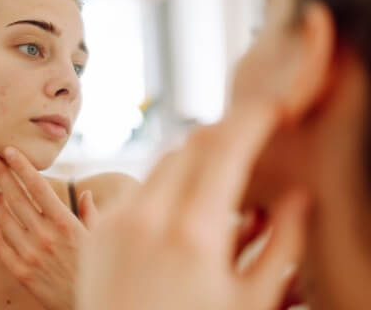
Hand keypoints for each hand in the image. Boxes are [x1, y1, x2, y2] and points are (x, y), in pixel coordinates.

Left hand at [0, 147, 98, 309]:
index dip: (22, 166)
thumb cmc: (99, 271)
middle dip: (1, 174)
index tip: (9, 151)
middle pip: (16, 198)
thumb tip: (86, 193)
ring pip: (5, 221)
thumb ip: (91, 214)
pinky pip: (1, 248)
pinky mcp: (23, 273)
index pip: (38, 187)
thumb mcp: (102, 240)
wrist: (92, 308)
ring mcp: (32, 255)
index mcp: (66, 224)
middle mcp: (46, 237)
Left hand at [78, 102, 310, 309]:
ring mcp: (118, 221)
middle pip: (191, 145)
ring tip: (219, 177)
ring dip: (194, 157)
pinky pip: (137, 186)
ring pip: (163, 161)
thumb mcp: (251, 302)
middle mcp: (150, 218)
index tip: (270, 107)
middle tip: (249, 140)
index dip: (252, 119)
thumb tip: (298, 197)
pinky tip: (183, 204)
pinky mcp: (99, 230)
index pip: (225, 149)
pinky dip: (166, 182)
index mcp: (194, 235)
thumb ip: (282, 245)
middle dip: (224, 135)